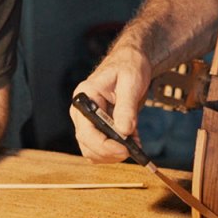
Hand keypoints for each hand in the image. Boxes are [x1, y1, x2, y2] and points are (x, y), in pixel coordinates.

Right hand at [69, 47, 151, 163]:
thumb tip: (124, 131)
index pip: (86, 130)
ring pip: (92, 150)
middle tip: (133, 150)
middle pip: (87, 144)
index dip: (104, 146)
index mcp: (85, 96)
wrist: (132, 63)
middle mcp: (82, 111)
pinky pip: (102, 147)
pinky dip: (117, 150)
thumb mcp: (131, 82)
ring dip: (113, 154)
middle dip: (110, 152)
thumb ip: (126, 107)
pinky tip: (133, 141)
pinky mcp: (98, 127)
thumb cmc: (130, 66)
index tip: (125, 150)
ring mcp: (88, 120)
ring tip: (135, 143)